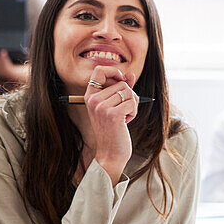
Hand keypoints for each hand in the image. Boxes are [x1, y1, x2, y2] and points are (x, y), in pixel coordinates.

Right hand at [84, 65, 138, 181]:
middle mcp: (93, 100)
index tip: (122, 81)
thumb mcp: (115, 106)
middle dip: (129, 96)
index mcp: (90, 96)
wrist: (111, 153)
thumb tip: (130, 74)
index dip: (114, 71)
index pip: (99, 70)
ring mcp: (102, 107)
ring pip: (129, 92)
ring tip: (123, 117)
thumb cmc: (113, 130)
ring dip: (132, 105)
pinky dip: (134, 112)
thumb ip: (122, 89)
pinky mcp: (113, 114)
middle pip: (121, 83)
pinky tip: (125, 122)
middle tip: (123, 111)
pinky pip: (132, 102)